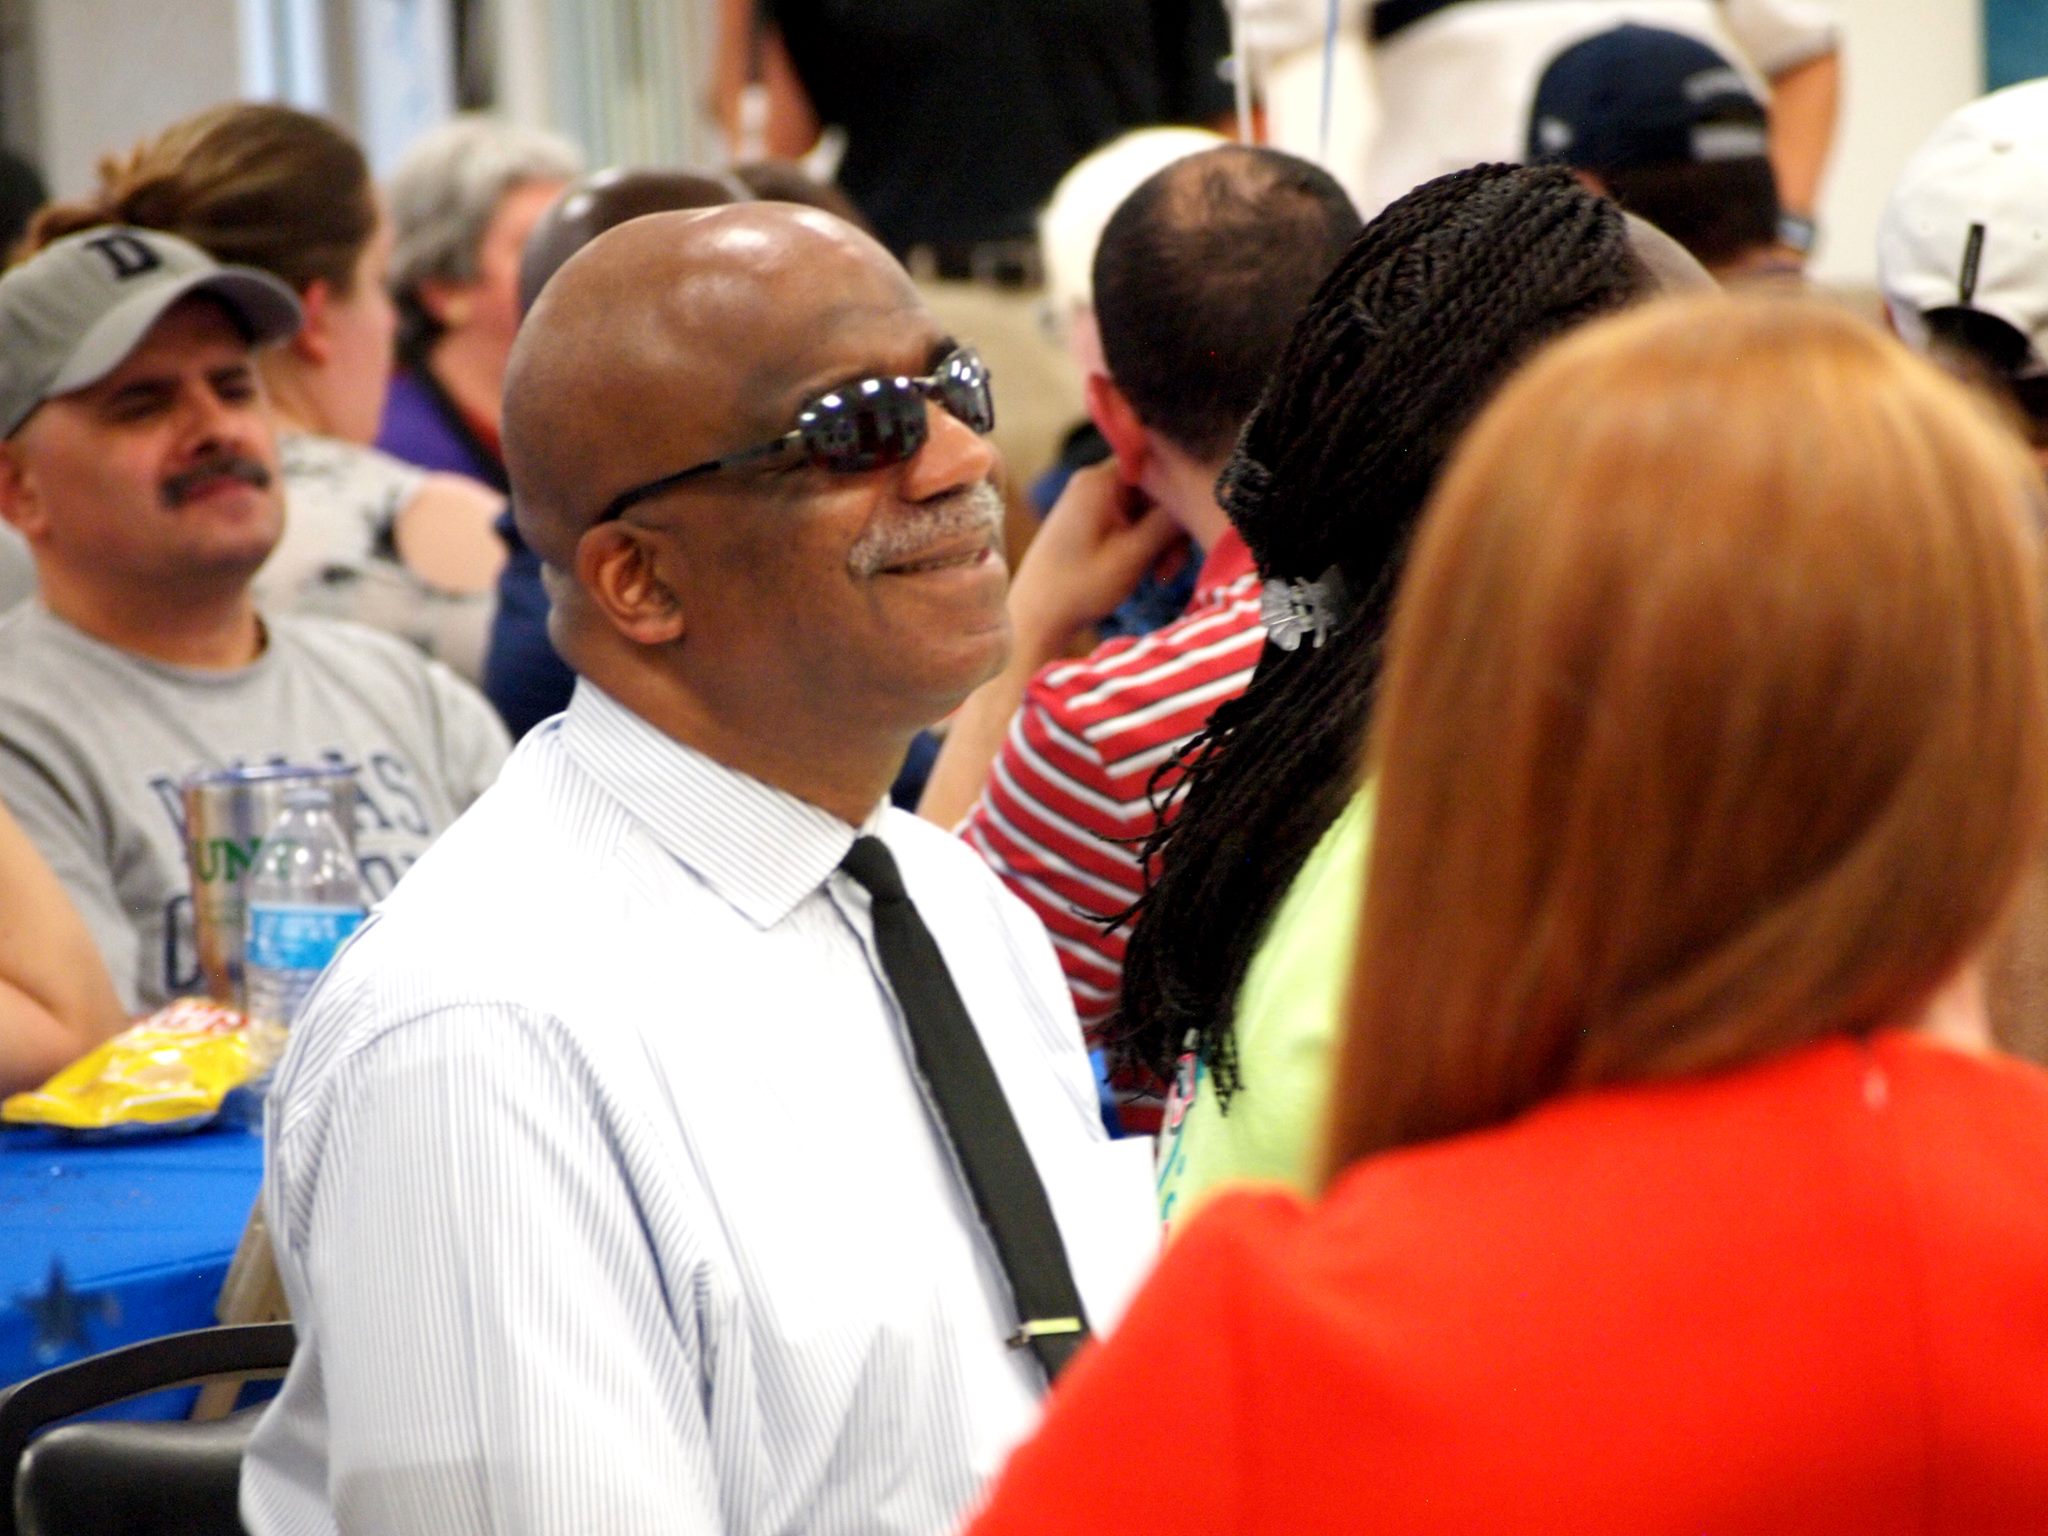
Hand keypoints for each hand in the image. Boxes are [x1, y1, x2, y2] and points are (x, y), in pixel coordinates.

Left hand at [1007, 462, 1183, 653]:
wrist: (1036, 616)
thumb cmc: (1079, 587)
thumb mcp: (1133, 555)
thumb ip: (1168, 522)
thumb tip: (1200, 494)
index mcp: (1099, 481)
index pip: (1157, 462)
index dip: (1180, 489)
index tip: (1192, 521)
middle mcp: (1093, 482)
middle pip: (1155, 487)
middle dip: (1171, 525)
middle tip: (1173, 566)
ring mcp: (1092, 500)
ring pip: (1147, 508)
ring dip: (1161, 539)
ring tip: (1161, 575)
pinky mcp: (1092, 519)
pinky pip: (1132, 520)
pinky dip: (1145, 544)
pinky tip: (1150, 571)